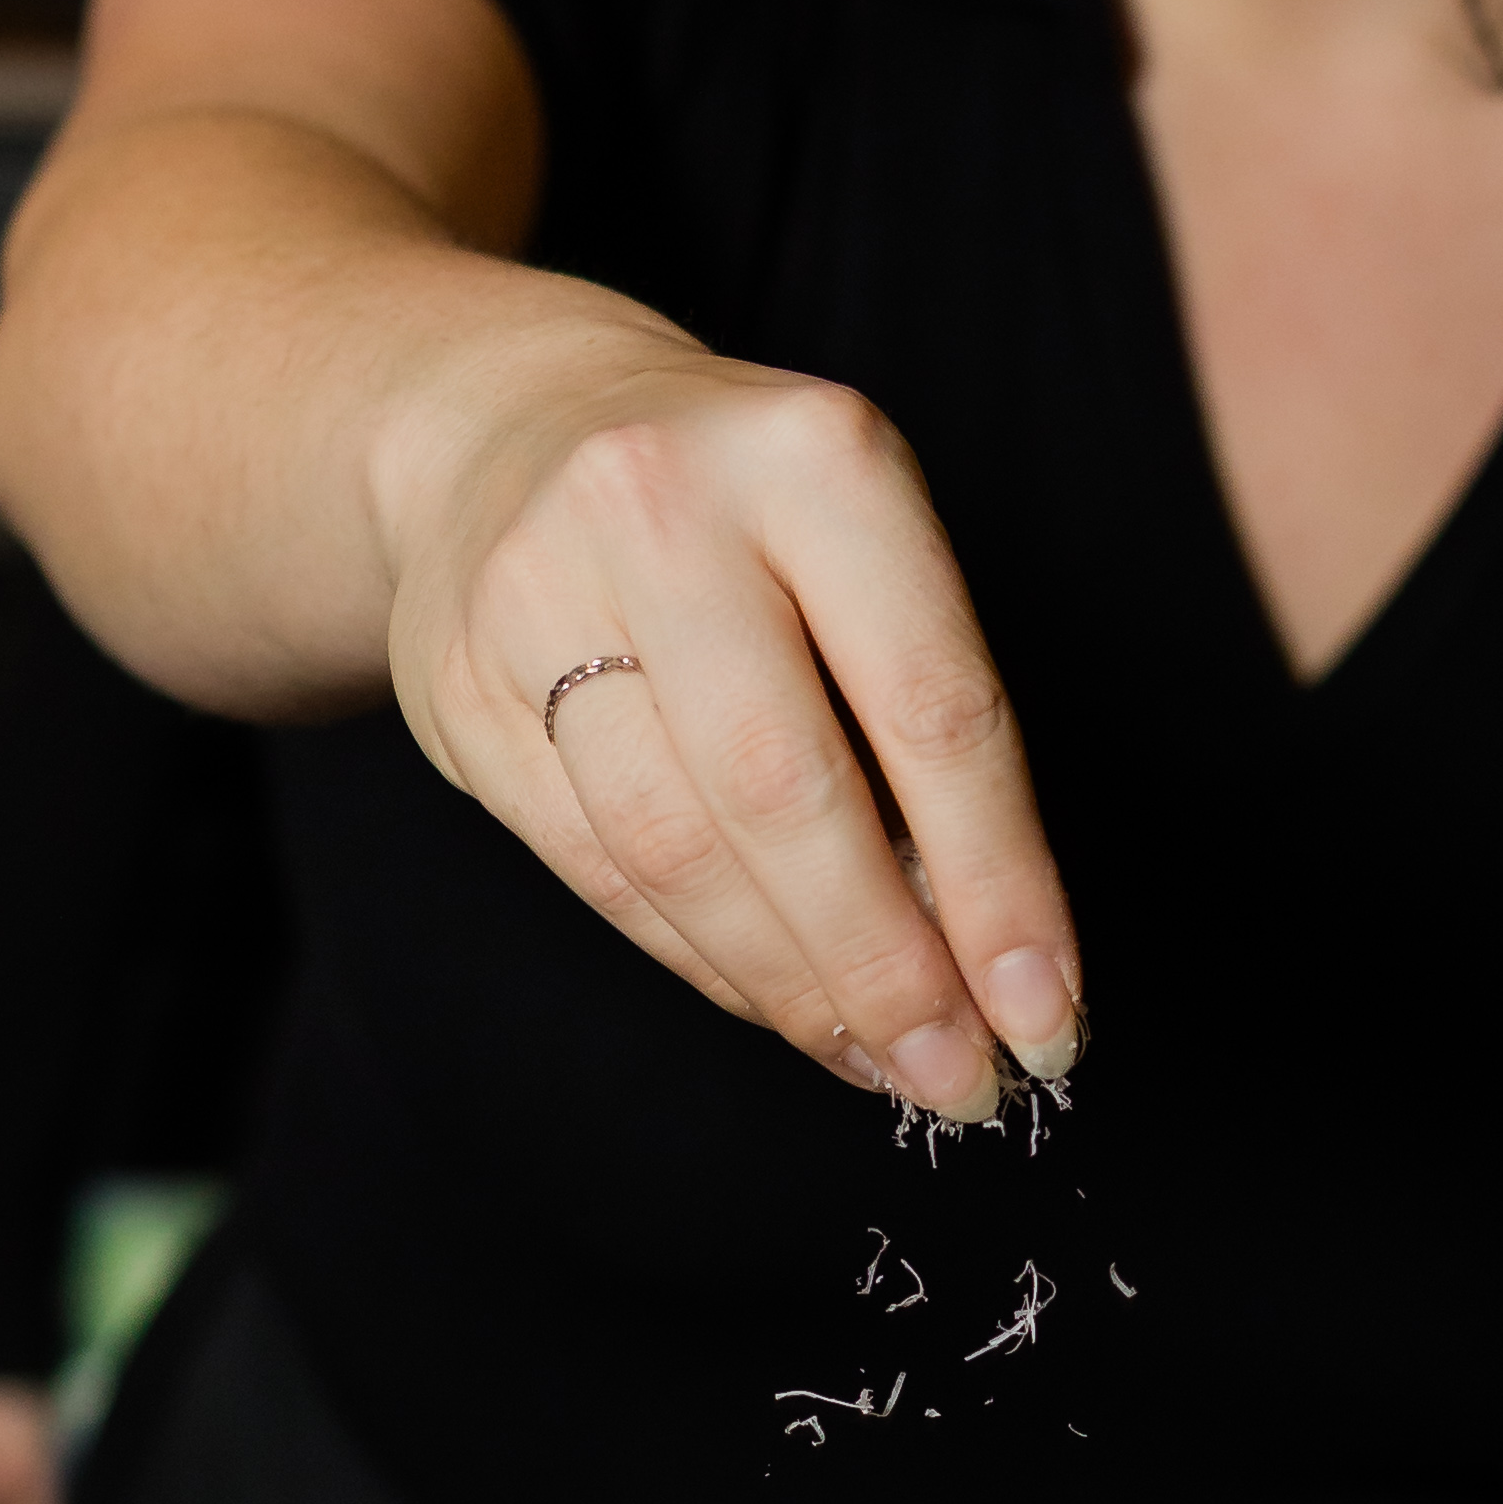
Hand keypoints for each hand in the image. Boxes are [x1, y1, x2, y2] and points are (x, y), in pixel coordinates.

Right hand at [385, 338, 1083, 1124]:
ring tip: (876, 1060)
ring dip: (792, 986)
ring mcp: (535, 595)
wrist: (502, 424)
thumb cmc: (741, 510)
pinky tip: (775, 1003)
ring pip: (677, 851)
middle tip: (956, 1078)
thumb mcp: (860, 536)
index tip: (1045, 1013)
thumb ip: (921, 719)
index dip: (999, 886)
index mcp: (814, 456)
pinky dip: (701, 960)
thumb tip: (992, 960)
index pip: (933, 709)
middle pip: (789, 794)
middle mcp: (664, 508)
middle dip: (887, 967)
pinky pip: (597, 869)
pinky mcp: (456, 688)